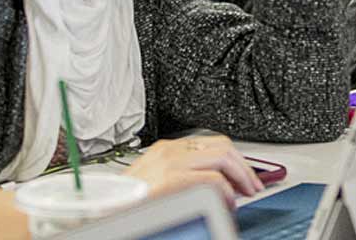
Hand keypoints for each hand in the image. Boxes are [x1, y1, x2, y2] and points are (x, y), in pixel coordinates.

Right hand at [124, 134, 263, 206]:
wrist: (101, 212)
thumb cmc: (127, 204)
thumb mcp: (157, 183)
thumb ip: (186, 177)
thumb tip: (220, 186)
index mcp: (166, 149)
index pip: (212, 144)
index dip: (235, 160)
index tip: (245, 176)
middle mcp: (169, 150)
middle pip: (222, 147)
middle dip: (244, 167)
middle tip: (253, 186)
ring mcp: (170, 163)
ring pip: (222, 158)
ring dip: (241, 176)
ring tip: (246, 193)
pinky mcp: (170, 180)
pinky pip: (212, 179)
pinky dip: (227, 191)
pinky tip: (229, 202)